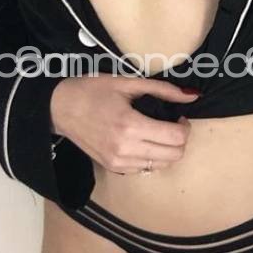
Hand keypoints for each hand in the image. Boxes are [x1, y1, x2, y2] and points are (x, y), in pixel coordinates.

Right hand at [49, 74, 199, 175]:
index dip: (185, 127)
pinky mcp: (113, 167)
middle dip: (180, 140)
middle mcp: (126, 148)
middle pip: (173, 155)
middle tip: (171, 125)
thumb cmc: (93, 91)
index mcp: (130, 125)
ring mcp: (119, 162)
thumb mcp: (128, 83)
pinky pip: (145, 169)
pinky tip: (144, 142)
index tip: (178, 117)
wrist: (60, 109)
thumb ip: (163, 90)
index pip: (175, 138)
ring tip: (157, 133)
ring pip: (161, 165)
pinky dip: (152, 157)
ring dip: (167, 150)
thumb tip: (192, 96)